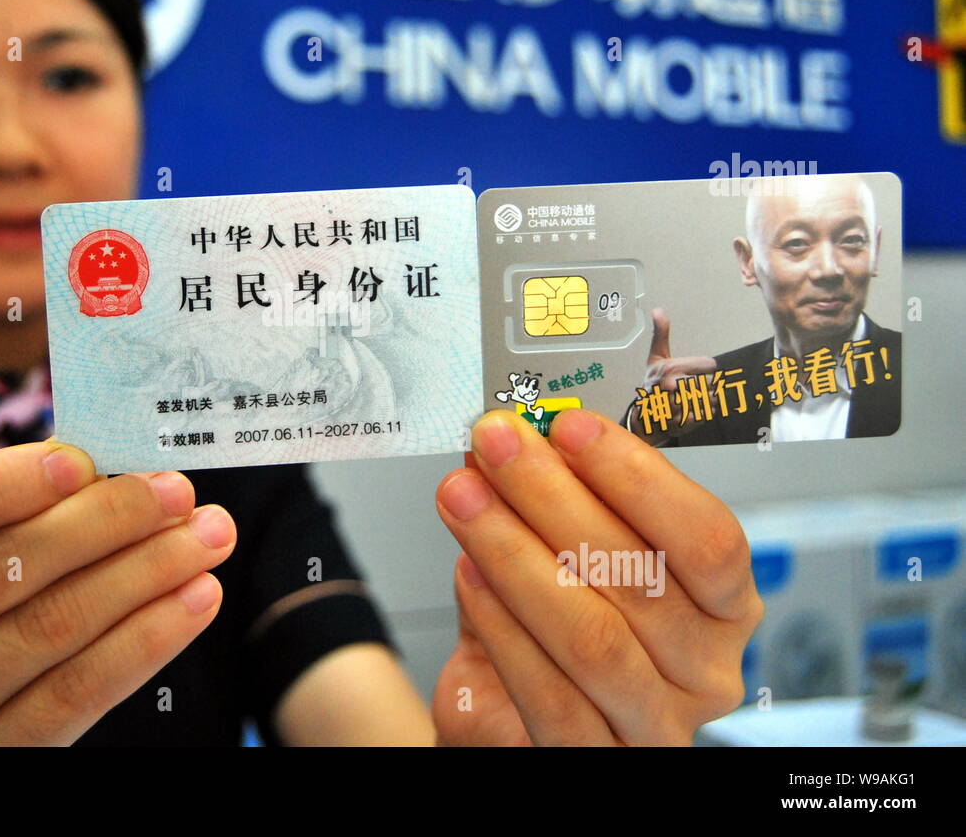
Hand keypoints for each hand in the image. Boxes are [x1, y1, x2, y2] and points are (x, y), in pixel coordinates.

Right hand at [0, 441, 235, 744]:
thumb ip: (6, 507)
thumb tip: (111, 469)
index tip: (82, 461)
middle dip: (98, 525)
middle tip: (175, 492)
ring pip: (41, 635)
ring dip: (139, 577)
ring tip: (203, 538)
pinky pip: (72, 700)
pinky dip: (143, 643)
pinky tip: (192, 601)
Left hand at [431, 409, 761, 745]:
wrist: (509, 717)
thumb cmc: (553, 631)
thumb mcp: (565, 558)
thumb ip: (549, 504)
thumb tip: (518, 437)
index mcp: (724, 608)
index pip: (707, 538)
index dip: (638, 476)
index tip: (568, 426)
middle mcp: (705, 672)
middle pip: (639, 579)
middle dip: (553, 496)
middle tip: (496, 445)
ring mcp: (654, 726)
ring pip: (592, 637)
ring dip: (515, 551)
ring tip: (465, 497)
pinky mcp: (593, 762)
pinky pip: (549, 695)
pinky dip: (501, 626)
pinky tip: (469, 573)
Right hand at [627, 306, 716, 444]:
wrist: (644, 417)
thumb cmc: (652, 384)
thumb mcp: (655, 357)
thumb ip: (661, 334)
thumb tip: (657, 310)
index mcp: (670, 369)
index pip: (710, 365)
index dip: (704, 367)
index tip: (691, 371)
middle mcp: (674, 387)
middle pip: (712, 382)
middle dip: (705, 385)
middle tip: (691, 387)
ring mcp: (680, 406)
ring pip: (713, 397)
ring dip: (707, 398)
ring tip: (692, 397)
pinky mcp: (685, 421)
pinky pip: (709, 413)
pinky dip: (704, 411)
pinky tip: (692, 409)